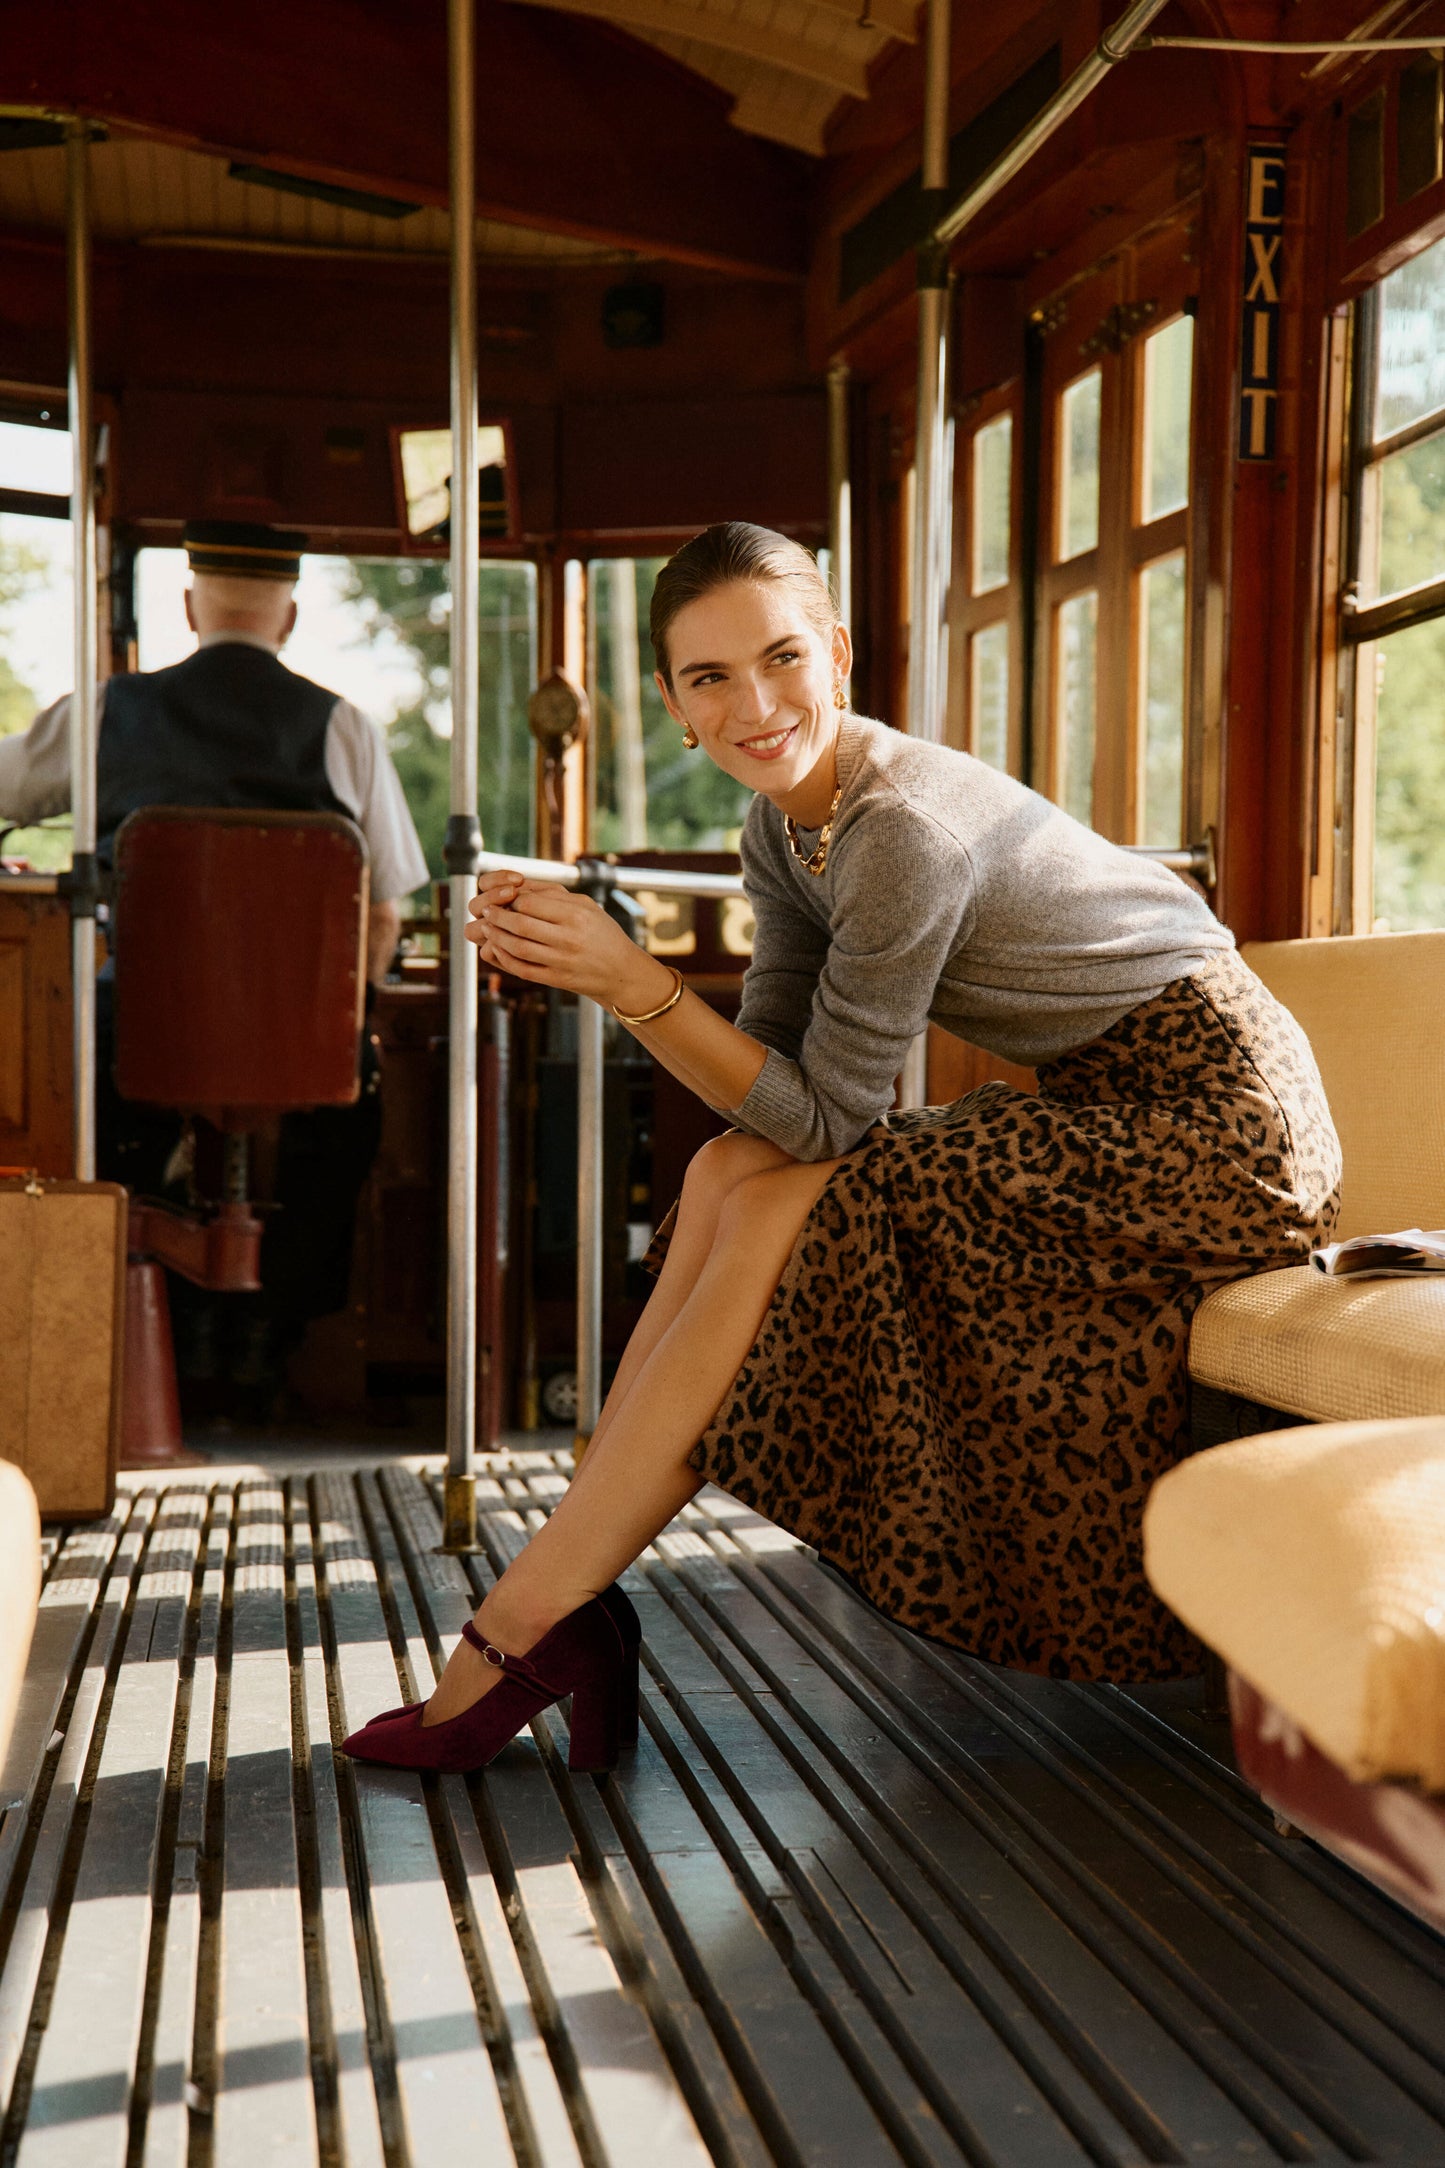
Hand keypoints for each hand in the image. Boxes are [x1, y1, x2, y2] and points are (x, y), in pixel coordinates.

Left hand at [465, 871, 670, 1011]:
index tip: (501, 897)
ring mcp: (562, 961)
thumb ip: (555, 894)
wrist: (622, 971)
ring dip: (497, 937)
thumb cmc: (602, 933)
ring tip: (488, 928)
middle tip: (487, 912)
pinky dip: (505, 959)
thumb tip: (519, 886)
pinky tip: (498, 949)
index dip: (510, 899)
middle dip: (497, 917)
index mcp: (575, 915)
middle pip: (520, 924)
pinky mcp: (558, 979)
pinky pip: (523, 969)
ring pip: (517, 948)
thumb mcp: (586, 905)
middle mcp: (568, 938)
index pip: (530, 902)